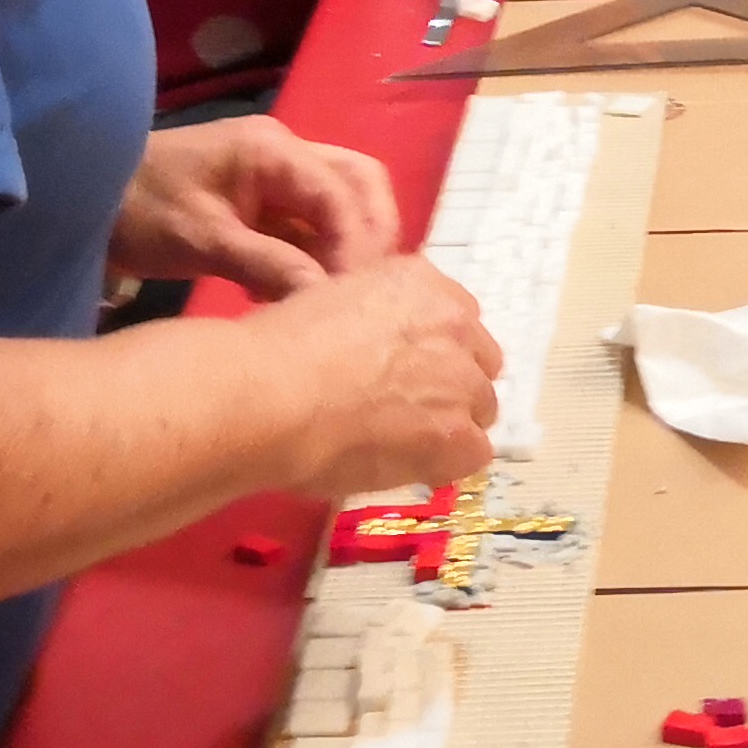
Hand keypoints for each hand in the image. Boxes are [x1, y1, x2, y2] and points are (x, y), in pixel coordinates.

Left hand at [111, 119, 399, 297]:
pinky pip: (310, 220)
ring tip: (329, 295)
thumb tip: (325, 297)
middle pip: (359, 185)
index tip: (353, 298)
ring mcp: (276, 171)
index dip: (357, 246)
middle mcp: (286, 151)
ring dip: (343, 247)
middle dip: (369, 238)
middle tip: (359, 293)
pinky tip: (290, 290)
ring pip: (340, 202)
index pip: (342, 194)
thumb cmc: (140, 212)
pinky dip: (314, 253)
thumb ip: (269, 264)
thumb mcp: (202, 241)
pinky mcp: (263, 195)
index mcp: (272, 151)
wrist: (86, 197)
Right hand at [239, 249, 501, 499]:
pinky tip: (405, 466)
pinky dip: (444, 463)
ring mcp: (461, 378)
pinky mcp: (458, 432)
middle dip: (449, 386)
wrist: (268, 394)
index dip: (432, 352)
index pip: (455, 319)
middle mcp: (453, 322)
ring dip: (447, 425)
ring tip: (397, 445)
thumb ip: (371, 320)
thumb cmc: (276, 350)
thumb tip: (373, 350)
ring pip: (478, 409)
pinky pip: (474, 454)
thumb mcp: (330, 303)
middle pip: (476, 363)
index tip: (403, 372)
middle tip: (403, 411)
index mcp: (419, 281)